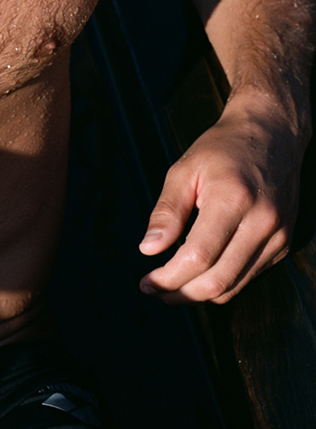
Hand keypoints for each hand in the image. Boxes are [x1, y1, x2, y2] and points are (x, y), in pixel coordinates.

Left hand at [138, 103, 302, 303]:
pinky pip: (249, 276)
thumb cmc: (222, 148)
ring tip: (172, 286)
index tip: (146, 282)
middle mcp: (261, 222)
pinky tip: (200, 272)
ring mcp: (277, 235)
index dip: (169, 277)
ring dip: (200, 294)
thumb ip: (166, 212)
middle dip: (181, 293)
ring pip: (235, 285)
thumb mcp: (184, 170)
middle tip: (155, 290)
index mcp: (232, 199)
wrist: (271, 134)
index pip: (199, 256)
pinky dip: (222, 282)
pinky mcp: (283, 243)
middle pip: (218, 280)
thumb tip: (148, 249)